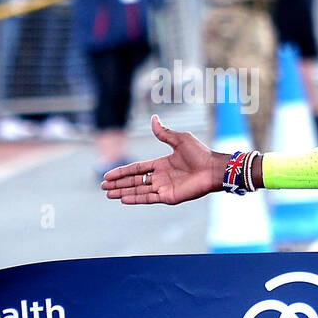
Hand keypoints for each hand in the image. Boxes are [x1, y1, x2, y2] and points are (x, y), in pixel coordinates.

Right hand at [101, 115, 222, 204]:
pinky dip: (136, 198)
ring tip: (108, 194)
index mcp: (162, 164)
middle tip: (103, 186)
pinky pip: (149, 198)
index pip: (137, 169)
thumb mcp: (179, 139)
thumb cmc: (201, 153)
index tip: (108, 175)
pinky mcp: (169, 196)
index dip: (122, 171)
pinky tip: (123, 199)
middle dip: (119, 183)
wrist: (214, 168)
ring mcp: (164, 188)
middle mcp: (161, 177)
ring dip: (123, 192)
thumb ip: (164, 132)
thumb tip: (154, 118)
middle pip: (135, 181)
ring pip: (139, 190)